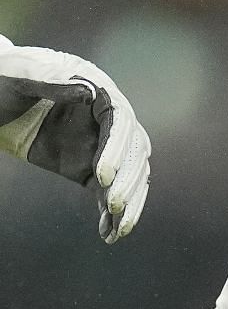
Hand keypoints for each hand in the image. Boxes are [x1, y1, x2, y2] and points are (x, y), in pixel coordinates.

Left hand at [0, 41, 150, 241]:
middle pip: (133, 151)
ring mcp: (99, 145)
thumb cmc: (4, 76)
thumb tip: (89, 91)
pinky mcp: (86, 166)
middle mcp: (107, 120)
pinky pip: (106, 191)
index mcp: (98, 91)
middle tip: (114, 204)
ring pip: (129, 175)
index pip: (120, 121)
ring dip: (129, 202)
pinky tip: (110, 233)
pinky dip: (111, 213)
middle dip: (128, 180)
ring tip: (120, 229)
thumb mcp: (21, 75)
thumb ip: (53, 81)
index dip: (116, 149)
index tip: (101, 175)